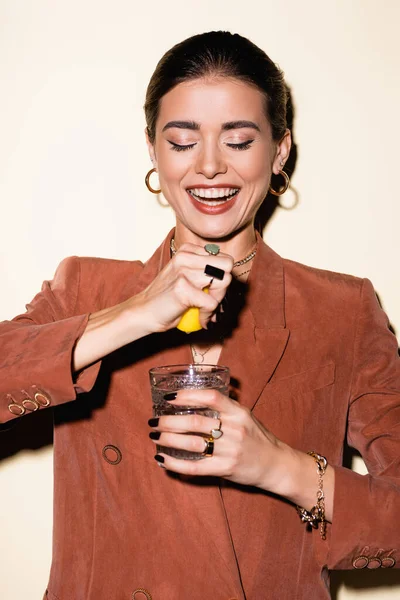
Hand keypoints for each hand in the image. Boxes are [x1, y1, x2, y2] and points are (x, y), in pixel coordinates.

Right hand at [132, 243, 232, 333]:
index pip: (223, 259)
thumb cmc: (167, 298)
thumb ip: (204, 270)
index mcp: (188, 251)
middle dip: (224, 285)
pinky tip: (200, 319)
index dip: (222, 277)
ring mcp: (184, 271)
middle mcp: (185, 256)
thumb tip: (229, 276)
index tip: (211, 291)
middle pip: (227, 265)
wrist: (144, 312)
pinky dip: (208, 315)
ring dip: (218, 300)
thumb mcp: (186, 276)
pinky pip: (212, 302)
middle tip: (211, 298)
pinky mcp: (182, 288)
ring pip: (223, 281)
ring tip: (205, 308)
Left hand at [148, 389, 286, 489]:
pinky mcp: (226, 469)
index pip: (210, 398)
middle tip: (154, 420)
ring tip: (155, 436)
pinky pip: (196, 467)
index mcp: (238, 413)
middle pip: (195, 423)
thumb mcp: (245, 416)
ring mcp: (230, 450)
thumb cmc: (257, 438)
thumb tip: (195, 396)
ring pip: (193, 444)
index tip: (169, 398)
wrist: (276, 465)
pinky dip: (176, 464)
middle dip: (169, 421)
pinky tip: (163, 459)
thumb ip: (225, 408)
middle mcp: (234, 430)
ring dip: (169, 440)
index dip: (187, 396)